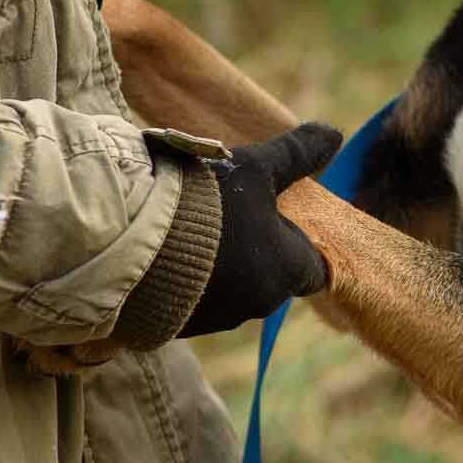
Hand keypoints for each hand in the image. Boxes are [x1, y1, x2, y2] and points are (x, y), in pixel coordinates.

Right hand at [180, 123, 342, 336]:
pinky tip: (165, 252)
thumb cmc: (205, 200)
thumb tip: (334, 135)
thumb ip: (297, 154)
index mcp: (287, 270)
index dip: (298, 241)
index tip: (277, 218)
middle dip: (256, 250)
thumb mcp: (255, 166)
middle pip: (269, 275)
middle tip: (228, 215)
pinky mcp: (177, 326)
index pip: (311, 266)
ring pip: (231, 290)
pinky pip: (192, 302)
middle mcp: (258, 304)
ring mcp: (216, 319)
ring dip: (219, 266)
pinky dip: (186, 281)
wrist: (128, 242)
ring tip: (190, 229)